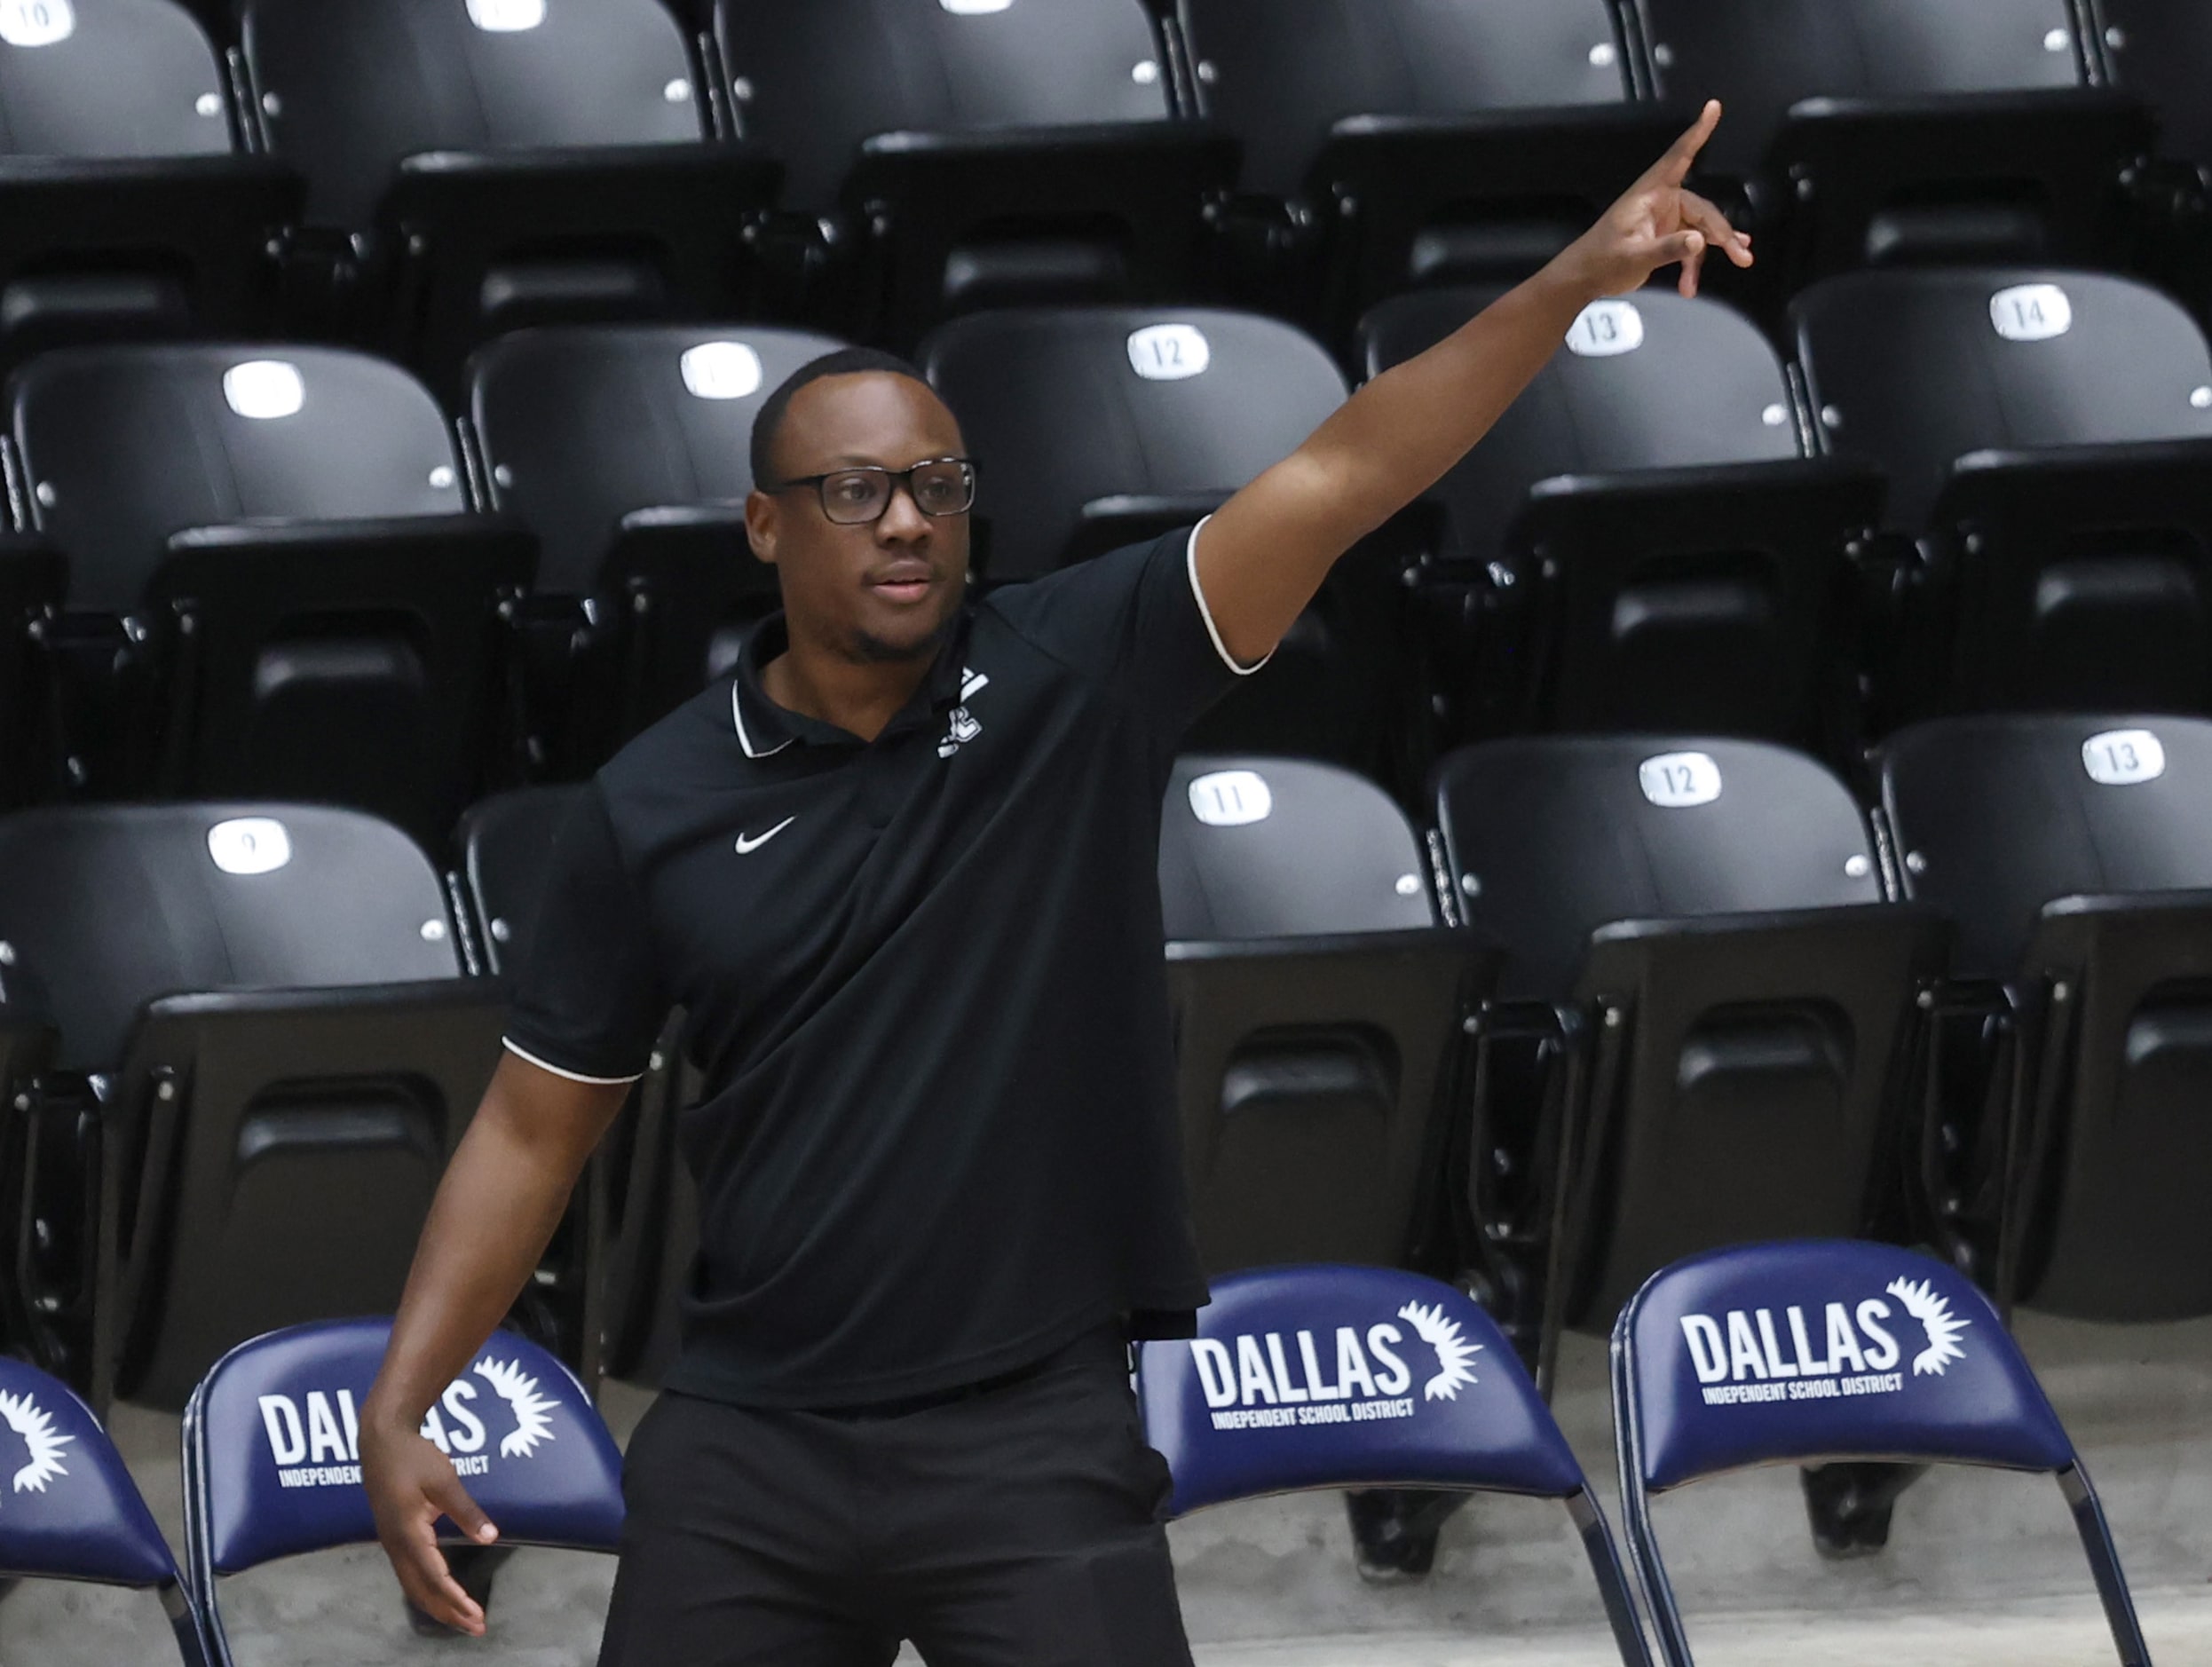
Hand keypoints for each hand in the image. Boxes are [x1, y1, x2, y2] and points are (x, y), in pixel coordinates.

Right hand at [360, 1416, 499, 1636]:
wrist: (380, 1440)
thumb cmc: (413, 1457)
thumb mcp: (443, 1480)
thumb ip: (466, 1510)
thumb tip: (491, 1537)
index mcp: (408, 1533)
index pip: (434, 1577)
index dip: (456, 1599)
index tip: (477, 1615)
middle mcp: (396, 1544)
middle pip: (421, 1590)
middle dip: (448, 1612)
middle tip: (476, 1628)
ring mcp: (391, 1542)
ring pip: (413, 1585)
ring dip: (438, 1605)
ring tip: (463, 1619)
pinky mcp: (393, 1537)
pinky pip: (409, 1574)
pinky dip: (426, 1590)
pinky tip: (441, 1595)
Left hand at [1555, 100, 1752, 301]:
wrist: (1583, 280)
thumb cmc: (1601, 261)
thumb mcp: (1634, 257)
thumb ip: (1666, 249)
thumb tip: (1698, 241)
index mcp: (1650, 194)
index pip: (1678, 157)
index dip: (1698, 132)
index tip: (1713, 106)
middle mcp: (1661, 201)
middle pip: (1702, 209)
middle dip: (1723, 232)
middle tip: (1741, 255)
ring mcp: (1665, 220)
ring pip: (1700, 229)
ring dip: (1715, 249)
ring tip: (1740, 261)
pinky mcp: (1665, 237)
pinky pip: (1689, 246)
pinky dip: (1693, 264)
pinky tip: (1692, 286)